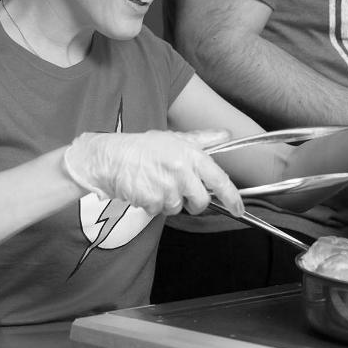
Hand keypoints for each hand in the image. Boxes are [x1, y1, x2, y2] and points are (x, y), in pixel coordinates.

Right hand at [62, 129, 242, 216]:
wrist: (109, 157)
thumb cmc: (142, 147)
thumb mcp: (175, 137)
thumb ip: (204, 139)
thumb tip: (225, 135)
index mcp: (191, 155)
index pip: (219, 180)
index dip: (232, 197)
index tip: (239, 208)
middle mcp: (182, 171)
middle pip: (201, 202)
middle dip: (194, 202)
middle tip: (180, 190)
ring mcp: (167, 187)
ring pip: (178, 207)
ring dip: (169, 201)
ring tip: (156, 183)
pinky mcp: (152, 201)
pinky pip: (160, 211)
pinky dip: (154, 205)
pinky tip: (146, 189)